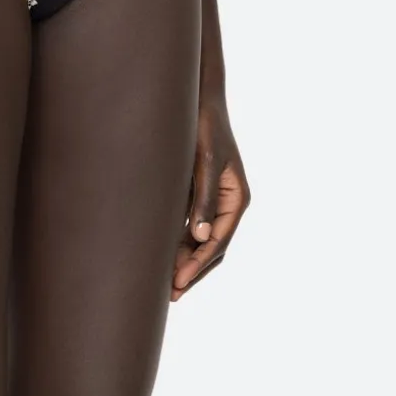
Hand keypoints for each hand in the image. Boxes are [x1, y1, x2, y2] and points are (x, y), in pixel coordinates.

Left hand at [172, 94, 249, 301]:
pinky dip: (177, 245)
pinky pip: (189, 228)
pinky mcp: (195, 195)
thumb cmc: (204, 126)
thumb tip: (200, 235)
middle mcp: (226, 203)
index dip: (198, 264)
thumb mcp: (204, 161)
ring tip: (164, 286)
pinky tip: (160, 258)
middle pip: (212, 248)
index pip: (218, 240)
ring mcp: (210, 201)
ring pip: (200, 242)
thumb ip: (202, 197)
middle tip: (170, 294)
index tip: (178, 282)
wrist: (196, 100)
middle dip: (192, 271)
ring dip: (184, 262)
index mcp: (236, 198)